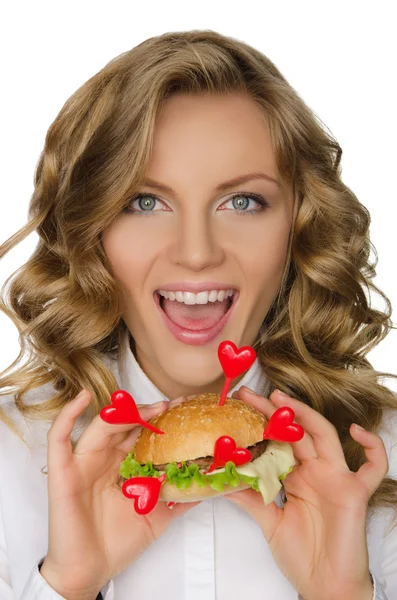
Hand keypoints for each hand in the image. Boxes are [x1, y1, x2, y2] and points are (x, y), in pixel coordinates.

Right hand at [40, 390, 198, 599]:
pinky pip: (58, 438)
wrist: (89, 571)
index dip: (159, 420)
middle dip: (148, 412)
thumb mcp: (156, 516)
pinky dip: (68, 414)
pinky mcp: (62, 471)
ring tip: (148, 408)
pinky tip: (84, 398)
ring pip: (101, 426)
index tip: (183, 410)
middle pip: (124, 425)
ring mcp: (82, 462)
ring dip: (123, 412)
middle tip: (172, 406)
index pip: (141, 433)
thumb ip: (178, 499)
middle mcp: (103, 458)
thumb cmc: (118, 543)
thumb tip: (207, 487)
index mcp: (122, 465)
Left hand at [224, 386, 387, 599]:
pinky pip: (374, 467)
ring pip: (325, 436)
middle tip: (251, 394)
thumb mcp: (269, 522)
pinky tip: (356, 430)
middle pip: (298, 431)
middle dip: (276, 411)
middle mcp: (317, 471)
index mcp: (298, 475)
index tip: (239, 405)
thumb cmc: (302, 555)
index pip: (280, 440)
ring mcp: (337, 478)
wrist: (326, 586)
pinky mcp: (356, 492)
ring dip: (307, 415)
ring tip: (283, 399)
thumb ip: (250, 499)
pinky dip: (372, 447)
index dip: (262, 422)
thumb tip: (221, 480)